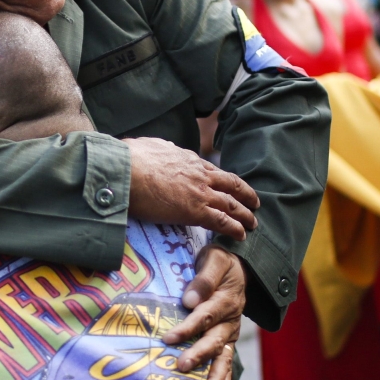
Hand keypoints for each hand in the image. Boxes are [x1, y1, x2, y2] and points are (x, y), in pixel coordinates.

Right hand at [124, 137, 259, 240]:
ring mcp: (200, 192)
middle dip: (244, 194)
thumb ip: (162, 149)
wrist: (126, 171)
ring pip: (231, 204)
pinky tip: (241, 234)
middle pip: (231, 184)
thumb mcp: (151, 145)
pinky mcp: (195, 211)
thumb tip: (162, 149)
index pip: (212, 170)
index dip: (222, 180)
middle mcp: (199, 174)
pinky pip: (222, 221)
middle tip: (254, 203)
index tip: (228, 186)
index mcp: (188, 159)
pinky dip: (234, 228)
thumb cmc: (130, 158)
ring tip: (252, 222)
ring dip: (244, 214)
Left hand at [162, 245, 244, 379]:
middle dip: (198, 355)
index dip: (187, 327)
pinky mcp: (228, 343)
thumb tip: (189, 300)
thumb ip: (204, 278)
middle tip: (181, 366)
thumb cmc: (222, 262)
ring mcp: (231, 334)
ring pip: (223, 359)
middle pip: (214, 340)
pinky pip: (227, 366)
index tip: (168, 338)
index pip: (205, 315)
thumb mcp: (215, 259)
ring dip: (214, 379)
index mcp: (226, 299)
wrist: (240, 267)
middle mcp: (231, 321)